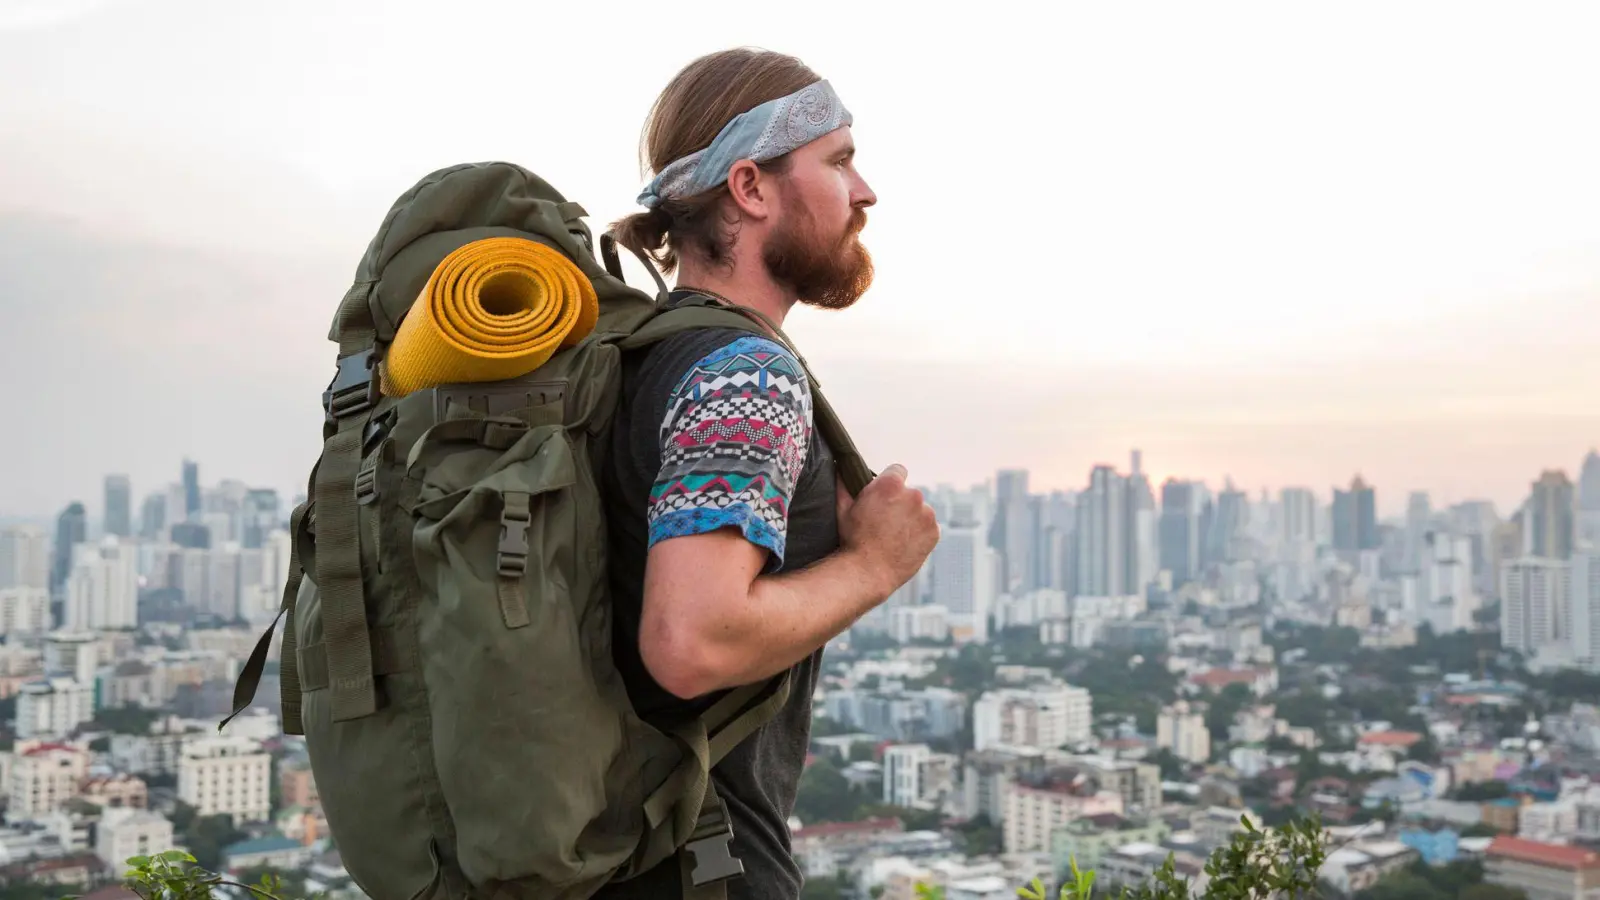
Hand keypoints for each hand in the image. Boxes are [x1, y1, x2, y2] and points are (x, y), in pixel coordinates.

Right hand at [836, 463, 939, 598]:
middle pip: (909, 492)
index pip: (898, 470)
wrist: (868, 572)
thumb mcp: (843, 508)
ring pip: (920, 510)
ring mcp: (926, 514)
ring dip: (911, 518)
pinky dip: (920, 533)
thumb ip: (844, 483)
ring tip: (894, 535)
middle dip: (900, 502)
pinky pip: (928, 527)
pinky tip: (904, 543)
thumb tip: (840, 467)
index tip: (884, 494)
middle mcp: (913, 495)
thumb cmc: (852, 540)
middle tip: (885, 520)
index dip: (889, 482)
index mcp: (891, 485)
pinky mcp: (934, 532)